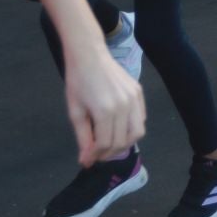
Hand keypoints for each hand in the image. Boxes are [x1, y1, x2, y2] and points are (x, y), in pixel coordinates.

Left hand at [62, 44, 146, 165]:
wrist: (90, 55)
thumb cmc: (77, 82)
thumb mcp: (75, 112)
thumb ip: (83, 138)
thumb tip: (86, 160)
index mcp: (105, 111)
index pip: (105, 144)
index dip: (95, 156)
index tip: (87, 160)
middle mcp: (124, 106)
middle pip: (122, 141)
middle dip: (108, 153)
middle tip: (97, 155)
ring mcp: (134, 99)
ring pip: (137, 132)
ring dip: (125, 143)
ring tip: (111, 145)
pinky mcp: (139, 92)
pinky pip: (140, 118)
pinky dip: (132, 128)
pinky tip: (119, 128)